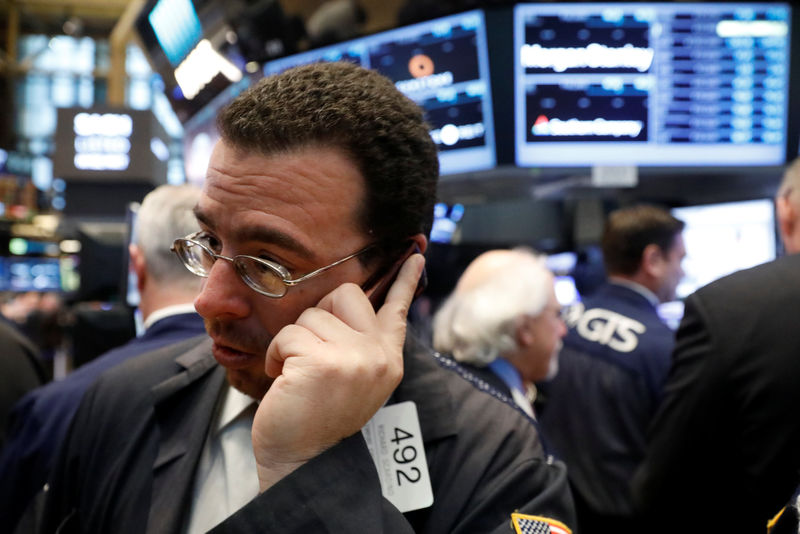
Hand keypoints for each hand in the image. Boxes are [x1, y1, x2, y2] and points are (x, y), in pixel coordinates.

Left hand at [252, 253, 425, 490]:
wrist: (304, 462)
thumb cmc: (318, 418)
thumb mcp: (354, 380)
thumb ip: (359, 345)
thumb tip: (347, 305)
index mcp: (388, 358)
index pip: (397, 309)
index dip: (406, 281)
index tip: (416, 255)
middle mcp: (378, 355)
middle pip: (345, 294)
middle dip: (319, 316)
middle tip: (313, 353)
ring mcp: (353, 357)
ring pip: (310, 315)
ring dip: (292, 343)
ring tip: (297, 376)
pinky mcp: (322, 362)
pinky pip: (289, 334)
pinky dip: (277, 355)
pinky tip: (285, 380)